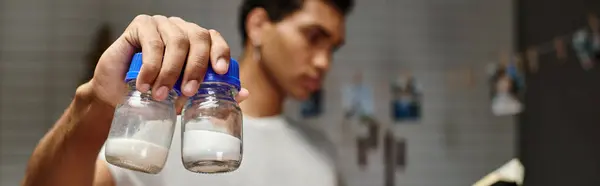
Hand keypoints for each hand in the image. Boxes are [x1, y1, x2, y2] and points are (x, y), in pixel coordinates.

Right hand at [85, 14, 248, 108]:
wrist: (117, 95)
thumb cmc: (156, 93)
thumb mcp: (186, 97)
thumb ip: (213, 93)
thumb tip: (244, 94)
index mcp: (197, 42)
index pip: (215, 39)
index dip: (220, 52)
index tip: (221, 72)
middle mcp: (182, 29)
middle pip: (198, 38)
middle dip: (196, 67)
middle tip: (188, 92)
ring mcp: (162, 24)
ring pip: (176, 42)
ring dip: (170, 71)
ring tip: (162, 94)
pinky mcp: (141, 25)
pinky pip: (152, 42)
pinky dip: (151, 67)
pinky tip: (144, 84)